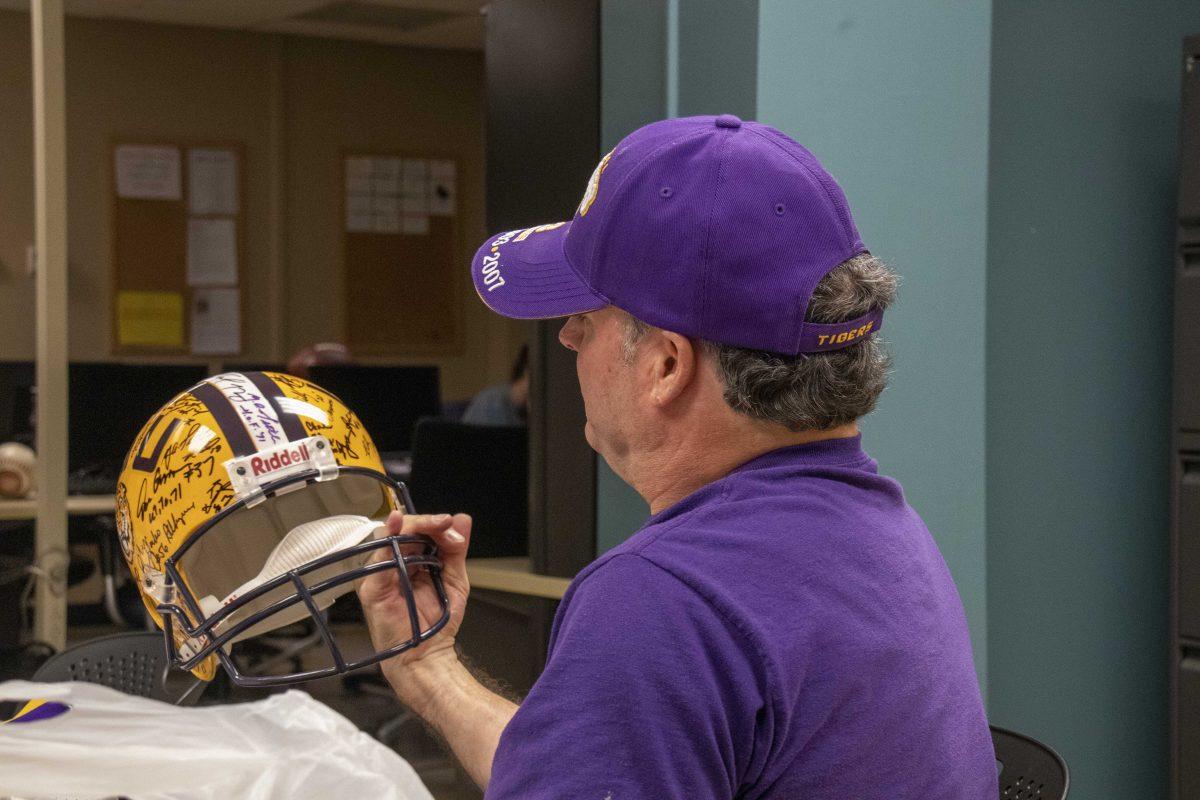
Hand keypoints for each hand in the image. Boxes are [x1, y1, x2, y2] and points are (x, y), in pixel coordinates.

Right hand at [357, 511, 471, 683]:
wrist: (428, 656)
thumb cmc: (437, 624)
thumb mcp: (454, 579)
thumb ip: (456, 549)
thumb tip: (462, 519)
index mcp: (411, 561)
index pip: (418, 531)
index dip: (435, 524)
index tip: (452, 525)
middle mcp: (394, 564)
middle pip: (404, 530)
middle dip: (428, 522)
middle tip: (446, 523)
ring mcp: (381, 575)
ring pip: (390, 537)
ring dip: (415, 526)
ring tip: (438, 525)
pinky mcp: (373, 588)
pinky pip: (379, 559)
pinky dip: (388, 541)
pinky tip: (397, 526)